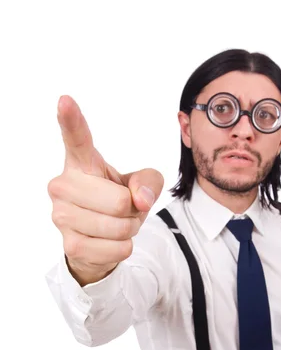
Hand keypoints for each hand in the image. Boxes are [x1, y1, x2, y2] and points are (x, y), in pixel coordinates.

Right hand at [48, 95, 163, 284]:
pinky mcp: (70, 245)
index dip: (71, 119)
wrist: (100, 242)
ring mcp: (62, 216)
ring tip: (115, 225)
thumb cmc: (117, 203)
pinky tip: (109, 243)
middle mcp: (63, 185)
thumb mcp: (141, 185)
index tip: (65, 100)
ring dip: (129, 230)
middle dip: (131, 211)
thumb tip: (140, 201)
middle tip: (122, 210)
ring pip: (119, 227)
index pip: (75, 138)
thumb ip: (150, 181)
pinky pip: (117, 249)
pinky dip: (123, 248)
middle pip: (119, 202)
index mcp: (81, 162)